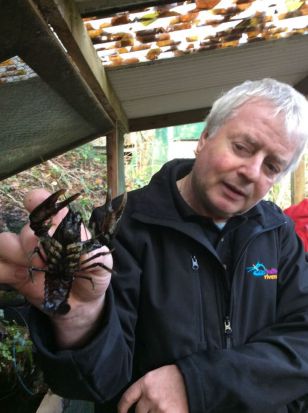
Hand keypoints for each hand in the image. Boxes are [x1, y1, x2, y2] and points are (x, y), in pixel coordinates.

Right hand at [0, 188, 112, 346]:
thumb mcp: (100, 261)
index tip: (33, 200)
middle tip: (41, 257)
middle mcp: (39, 238)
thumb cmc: (92, 274)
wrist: (83, 303)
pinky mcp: (13, 274)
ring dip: (13, 253)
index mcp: (61, 227)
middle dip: (29, 239)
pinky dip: (3, 270)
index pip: (45, 207)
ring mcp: (24, 256)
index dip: (37, 200)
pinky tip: (19, 277)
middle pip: (24, 229)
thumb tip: (76, 235)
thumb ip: (90, 249)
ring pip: (3, 243)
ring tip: (32, 268)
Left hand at [118, 365, 188, 412]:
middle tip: (150, 409)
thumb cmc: (175, 377)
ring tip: (162, 407)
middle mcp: (151, 395)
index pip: (128, 398)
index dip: (122, 408)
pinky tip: (166, 411)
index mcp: (146, 382)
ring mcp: (160, 407)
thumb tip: (136, 405)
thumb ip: (144, 390)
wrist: (193, 378)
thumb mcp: (156, 377)